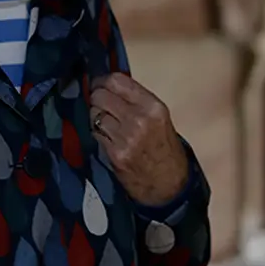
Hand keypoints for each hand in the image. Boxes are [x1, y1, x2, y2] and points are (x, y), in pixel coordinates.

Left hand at [88, 71, 189, 206]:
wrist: (170, 184)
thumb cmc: (165, 149)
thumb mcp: (159, 118)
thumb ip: (137, 101)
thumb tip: (109, 85)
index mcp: (153, 106)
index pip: (117, 80)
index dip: (102, 80)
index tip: (98, 83)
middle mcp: (139, 119)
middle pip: (100, 96)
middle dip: (96, 98)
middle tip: (98, 103)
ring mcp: (125, 137)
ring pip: (94, 115)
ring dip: (95, 117)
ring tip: (105, 123)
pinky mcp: (115, 154)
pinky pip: (95, 134)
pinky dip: (97, 133)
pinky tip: (106, 137)